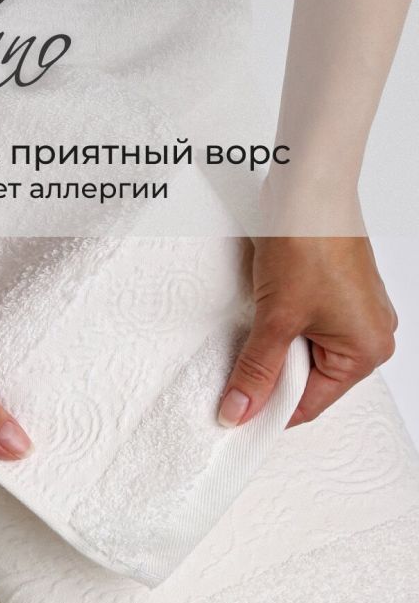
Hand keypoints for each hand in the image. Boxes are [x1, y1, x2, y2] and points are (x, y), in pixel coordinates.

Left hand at [218, 236, 396, 428]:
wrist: (309, 185)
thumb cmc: (308, 244)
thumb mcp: (277, 319)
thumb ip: (256, 370)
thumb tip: (239, 411)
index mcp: (367, 350)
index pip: (311, 403)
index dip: (269, 411)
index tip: (235, 417)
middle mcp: (369, 334)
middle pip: (308, 379)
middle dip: (270, 377)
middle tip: (234, 378)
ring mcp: (354, 312)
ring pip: (303, 352)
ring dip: (274, 350)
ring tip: (251, 337)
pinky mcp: (337, 292)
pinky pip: (306, 327)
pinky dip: (281, 329)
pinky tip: (262, 318)